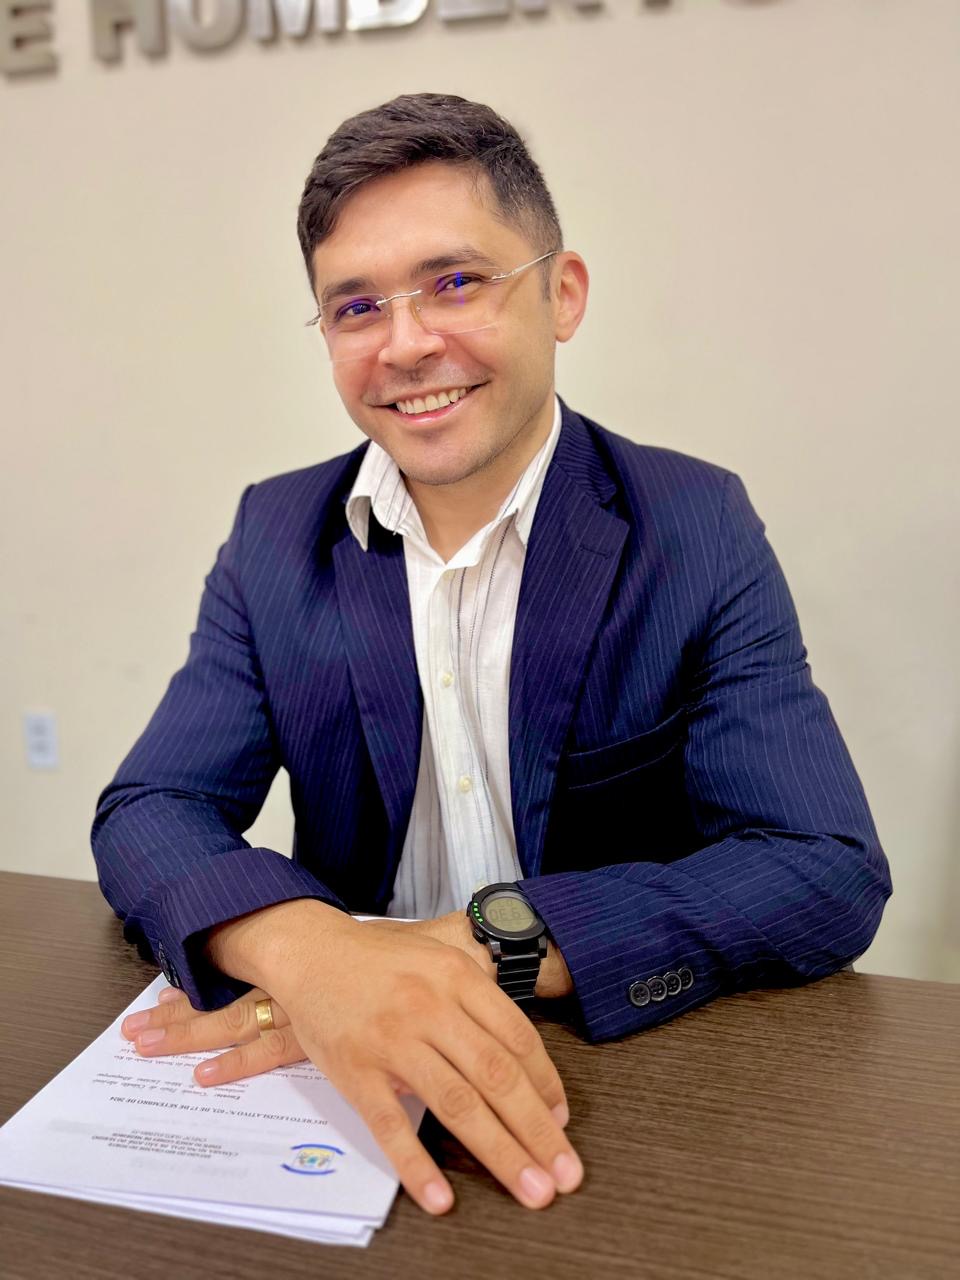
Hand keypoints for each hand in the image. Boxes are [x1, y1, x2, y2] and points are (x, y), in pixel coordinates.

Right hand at [125, 903, 581, 1214]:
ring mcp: (392, 1040)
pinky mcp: (355, 1070)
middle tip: (565, 1174)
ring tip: (530, 1190)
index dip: (547, 1084)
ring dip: (500, 1153)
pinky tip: (441, 1198)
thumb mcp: (440, 957)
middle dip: (538, 1131)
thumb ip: (480, 998)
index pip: (518, 1037)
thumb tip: (525, 1059)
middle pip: (497, 1077)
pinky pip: (392, 1125)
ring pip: (457, 1104)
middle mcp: (430, 1007)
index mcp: (457, 976)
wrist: (310, 951)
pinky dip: (417, 1165)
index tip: (563, 1122)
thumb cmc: (381, 959)